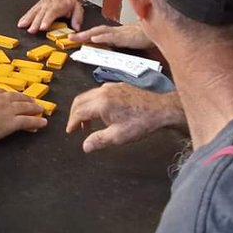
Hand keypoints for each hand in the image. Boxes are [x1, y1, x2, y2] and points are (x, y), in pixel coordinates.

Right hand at [0, 86, 46, 145]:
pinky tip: (43, 123)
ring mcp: (7, 109)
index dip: (8, 96)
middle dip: (25, 99)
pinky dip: (37, 122)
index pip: (1, 92)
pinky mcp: (12, 122)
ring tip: (40, 109)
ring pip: (25, 107)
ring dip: (34, 108)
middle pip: (16, 97)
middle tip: (31, 101)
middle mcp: (0, 98)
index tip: (11, 98)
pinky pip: (28, 121)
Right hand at [18, 0, 83, 32]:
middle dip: (35, 22)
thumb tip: (76, 27)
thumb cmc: (68, 0)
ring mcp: (42, 5)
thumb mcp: (77, 7)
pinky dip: (25, 17)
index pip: (52, 13)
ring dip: (28, 19)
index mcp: (59, 6)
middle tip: (32, 30)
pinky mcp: (37, 6)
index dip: (47, 20)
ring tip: (22, 26)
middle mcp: (49, 5)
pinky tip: (20, 23)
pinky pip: (30, 11)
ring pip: (34, 12)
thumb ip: (77, 17)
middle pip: (41, 14)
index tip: (43, 27)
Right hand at [67, 83, 184, 152]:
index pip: (78, 112)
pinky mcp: (119, 86)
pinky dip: (93, 101)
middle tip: (75, 126)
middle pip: (80, 100)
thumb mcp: (118, 136)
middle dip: (74, 114)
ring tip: (88, 122)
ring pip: (89, 94)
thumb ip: (99, 140)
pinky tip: (102, 112)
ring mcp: (111, 87)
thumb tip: (86, 146)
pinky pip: (99, 92)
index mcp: (101, 104)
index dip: (72, 123)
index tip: (70, 130)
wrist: (161, 109)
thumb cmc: (142, 122)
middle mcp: (104, 92)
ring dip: (84, 107)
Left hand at [70, 22, 151, 50]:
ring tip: (77, 37)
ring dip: (88, 34)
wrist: (156, 34)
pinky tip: (94, 38)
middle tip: (69, 37)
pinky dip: (103, 37)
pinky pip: (113, 36)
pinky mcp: (126, 37)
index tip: (72, 38)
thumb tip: (103, 49)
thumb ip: (114, 44)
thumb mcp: (124, 43)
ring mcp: (120, 33)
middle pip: (95, 30)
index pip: (96, 33)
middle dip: (81, 34)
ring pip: (101, 32)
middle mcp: (115, 32)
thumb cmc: (142, 38)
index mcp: (114, 34)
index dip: (84, 35)